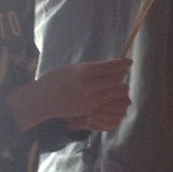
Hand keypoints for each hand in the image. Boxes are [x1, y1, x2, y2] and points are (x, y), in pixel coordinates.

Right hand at [8, 59, 131, 132]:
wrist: (44, 99)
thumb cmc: (58, 79)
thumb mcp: (74, 68)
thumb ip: (93, 68)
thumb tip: (111, 66)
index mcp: (85, 70)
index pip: (112, 66)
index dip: (123, 63)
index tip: (129, 61)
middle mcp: (89, 84)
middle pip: (117, 79)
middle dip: (121, 75)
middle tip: (121, 72)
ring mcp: (90, 98)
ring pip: (114, 92)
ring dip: (118, 86)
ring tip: (116, 83)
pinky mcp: (90, 109)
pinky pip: (107, 102)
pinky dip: (110, 97)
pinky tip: (108, 93)